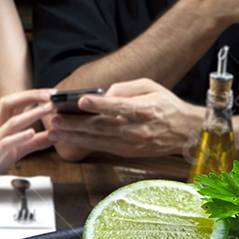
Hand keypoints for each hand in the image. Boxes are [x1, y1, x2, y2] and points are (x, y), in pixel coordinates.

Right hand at [0, 89, 53, 195]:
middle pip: (10, 103)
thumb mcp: (14, 151)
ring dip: (31, 113)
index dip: (33, 96)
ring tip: (48, 108)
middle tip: (51, 94)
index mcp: (0, 126)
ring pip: (11, 121)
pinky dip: (19, 137)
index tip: (52, 93)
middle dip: (31, 95)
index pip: (16, 104)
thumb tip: (52, 136)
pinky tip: (31, 133)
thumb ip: (33, 143)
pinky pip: (5, 143)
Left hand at [48, 80, 198, 158]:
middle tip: (55, 118)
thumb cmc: (166, 106)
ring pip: (97, 140)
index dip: (99, 104)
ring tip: (54, 130)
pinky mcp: (126, 152)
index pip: (118, 107)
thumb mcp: (150, 86)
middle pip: (102, 126)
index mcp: (144, 110)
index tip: (82, 100)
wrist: (184, 132)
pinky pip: (100, 147)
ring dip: (73, 136)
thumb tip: (103, 95)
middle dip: (76, 123)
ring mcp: (131, 144)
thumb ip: (125, 88)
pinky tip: (68, 139)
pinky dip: (82, 143)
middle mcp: (136, 129)